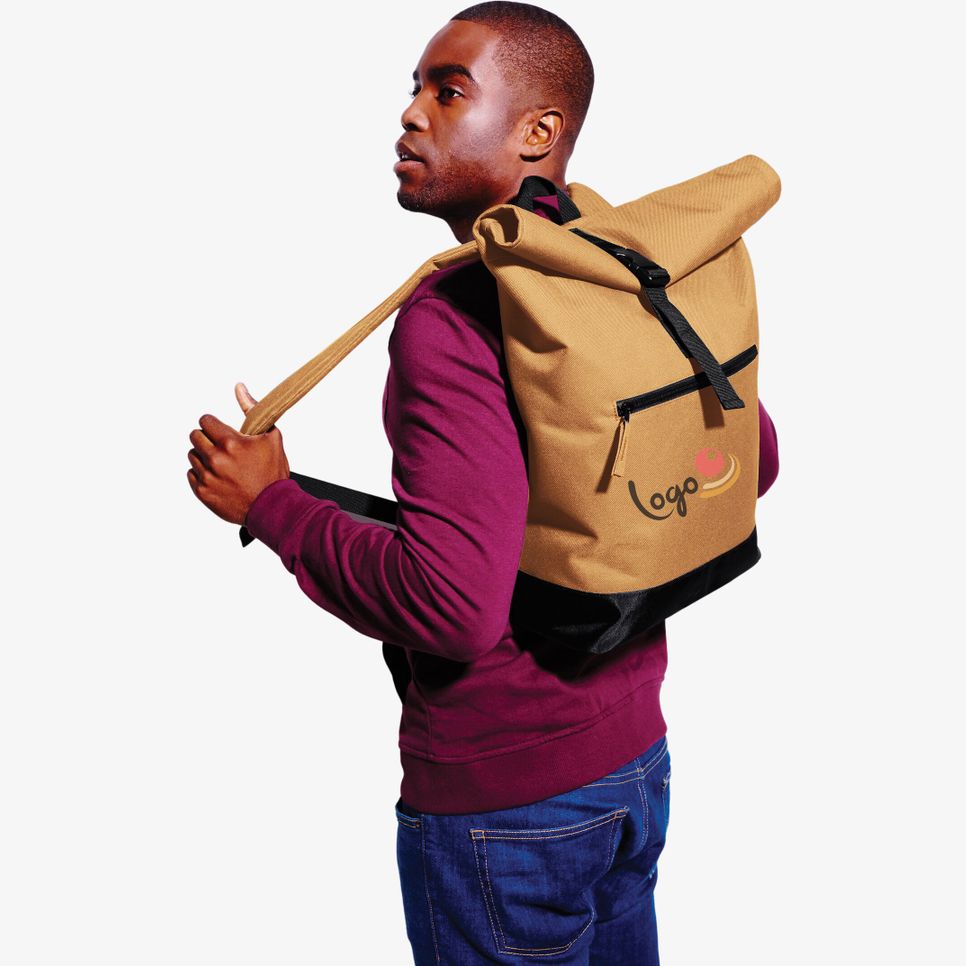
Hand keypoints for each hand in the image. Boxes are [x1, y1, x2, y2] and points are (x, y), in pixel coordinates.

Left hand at [187, 382, 289, 525]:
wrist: (273, 508)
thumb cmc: (273, 473)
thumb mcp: (271, 437)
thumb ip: (253, 409)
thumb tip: (239, 387)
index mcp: (231, 443)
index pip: (205, 421)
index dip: (214, 424)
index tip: (220, 431)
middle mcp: (216, 459)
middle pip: (195, 436)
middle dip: (207, 439)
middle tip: (221, 447)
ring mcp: (207, 477)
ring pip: (192, 455)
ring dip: (204, 457)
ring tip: (222, 465)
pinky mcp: (202, 493)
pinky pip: (191, 474)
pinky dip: (202, 474)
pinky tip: (219, 478)